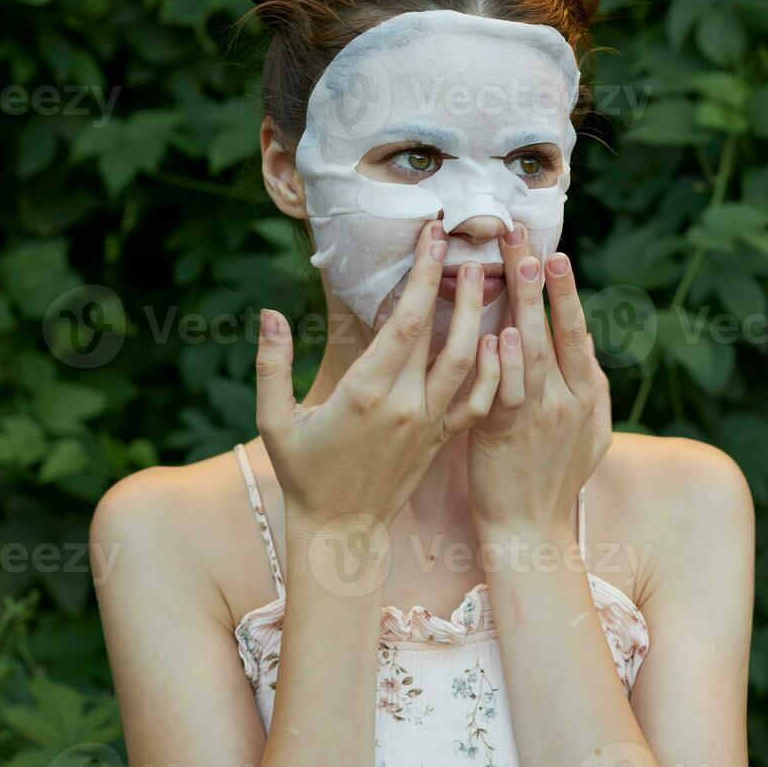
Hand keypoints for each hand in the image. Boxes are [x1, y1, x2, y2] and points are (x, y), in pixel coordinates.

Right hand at [255, 221, 500, 535]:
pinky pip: (480, 401)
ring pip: (469, 364)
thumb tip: (268, 315)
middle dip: (460, 286)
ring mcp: (429, 424)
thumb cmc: (303, 474)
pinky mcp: (443, 440)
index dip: (421, 275)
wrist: (341, 531)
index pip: (403, 323)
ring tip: (488, 278)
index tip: (432, 235)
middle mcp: (405, 406)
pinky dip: (495, 369)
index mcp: (365, 393)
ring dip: (482, 318)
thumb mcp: (274, 422)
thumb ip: (271, 366)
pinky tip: (499, 338)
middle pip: (444, 336)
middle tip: (467, 245)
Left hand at [468, 223, 611, 535]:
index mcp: (587, 394)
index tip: (555, 253)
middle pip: (554, 327)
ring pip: (532, 348)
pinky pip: (506, 389)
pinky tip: (497, 332)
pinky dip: (504, 361)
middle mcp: (568, 399)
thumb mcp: (588, 435)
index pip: (576, 331)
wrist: (530, 530)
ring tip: (516, 264)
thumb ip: (589, 392)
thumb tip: (588, 357)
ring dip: (523, 303)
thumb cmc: (552, 480)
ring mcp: (539, 415)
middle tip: (524, 236)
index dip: (566, 292)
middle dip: (540, 278)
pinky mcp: (506, 432)